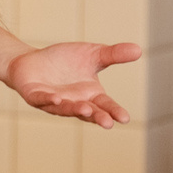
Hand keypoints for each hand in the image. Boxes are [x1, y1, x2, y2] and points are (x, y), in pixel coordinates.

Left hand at [6, 41, 140, 127]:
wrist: (33, 61)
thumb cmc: (65, 61)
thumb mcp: (93, 54)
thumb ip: (113, 55)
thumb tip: (139, 50)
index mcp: (90, 95)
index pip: (105, 105)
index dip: (114, 111)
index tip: (124, 118)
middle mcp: (74, 102)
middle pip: (89, 112)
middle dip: (98, 117)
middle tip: (108, 123)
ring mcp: (54, 102)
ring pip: (66, 109)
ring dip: (75, 109)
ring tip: (86, 109)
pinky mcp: (35, 96)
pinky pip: (43, 99)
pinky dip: (50, 100)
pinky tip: (57, 99)